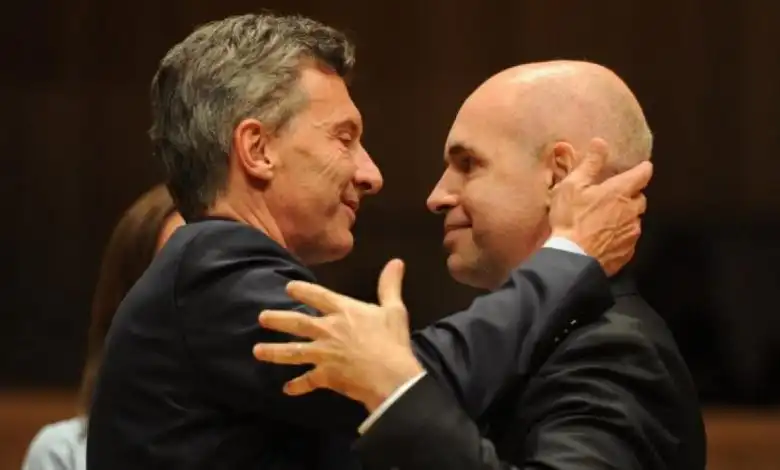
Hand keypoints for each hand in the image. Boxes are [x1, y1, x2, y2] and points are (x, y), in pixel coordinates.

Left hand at [252, 259, 423, 411]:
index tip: (288, 288)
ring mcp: (323, 354)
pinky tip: (286, 389)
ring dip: (274, 352)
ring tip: (257, 351)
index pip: (318, 296)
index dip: (302, 290)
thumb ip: (389, 285)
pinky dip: (297, 386)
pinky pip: (307, 381)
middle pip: (296, 323)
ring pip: (292, 352)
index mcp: (343, 311)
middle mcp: (327, 330)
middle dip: (277, 319)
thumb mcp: (394, 309)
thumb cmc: (392, 341)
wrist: (390, 376)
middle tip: (261, 318)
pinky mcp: (324, 376)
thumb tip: (396, 261)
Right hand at [549, 138, 651, 275]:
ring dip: (625, 217)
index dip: (643, 169)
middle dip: (631, 196)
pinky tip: (604, 239)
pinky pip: (628, 239)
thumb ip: (590, 164)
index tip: (641, 167)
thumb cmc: (571, 219)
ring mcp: (632, 234)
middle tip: (615, 197)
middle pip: (640, 198)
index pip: (643, 174)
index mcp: (621, 191)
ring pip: (635, 220)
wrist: (572, 258)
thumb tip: (600, 142)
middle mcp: (632, 211)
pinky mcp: (627, 252)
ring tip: (606, 221)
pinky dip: (620, 236)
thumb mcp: (573, 186)